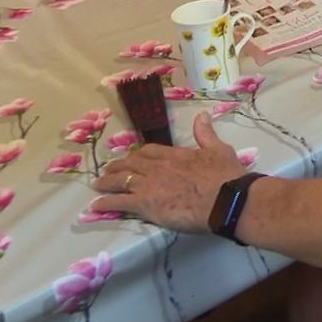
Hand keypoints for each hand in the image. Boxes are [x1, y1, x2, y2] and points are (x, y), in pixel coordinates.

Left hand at [89, 113, 245, 232]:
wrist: (225, 198)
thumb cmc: (225, 175)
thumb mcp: (219, 149)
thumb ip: (206, 134)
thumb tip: (202, 115)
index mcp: (175, 155)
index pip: (150, 151)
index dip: (139, 154)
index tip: (133, 157)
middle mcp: (158, 167)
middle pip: (131, 164)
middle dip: (118, 167)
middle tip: (109, 170)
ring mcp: (149, 185)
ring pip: (121, 180)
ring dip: (107, 182)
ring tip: (97, 184)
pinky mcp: (145, 204)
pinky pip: (120, 202)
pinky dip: (106, 202)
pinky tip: (95, 205)